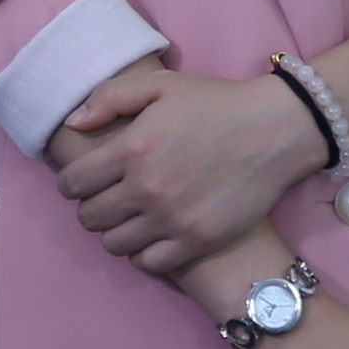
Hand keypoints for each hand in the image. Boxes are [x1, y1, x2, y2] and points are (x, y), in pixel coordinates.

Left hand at [47, 66, 317, 278]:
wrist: (275, 130)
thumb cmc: (216, 104)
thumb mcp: (161, 84)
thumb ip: (110, 97)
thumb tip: (72, 124)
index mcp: (132, 148)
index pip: (73, 184)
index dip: (73, 183)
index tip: (86, 180)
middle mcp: (147, 188)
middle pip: (89, 218)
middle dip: (92, 207)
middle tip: (109, 198)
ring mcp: (172, 219)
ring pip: (114, 244)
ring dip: (116, 232)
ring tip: (131, 218)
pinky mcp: (197, 241)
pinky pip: (148, 263)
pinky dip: (143, 253)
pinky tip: (153, 235)